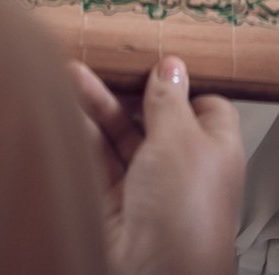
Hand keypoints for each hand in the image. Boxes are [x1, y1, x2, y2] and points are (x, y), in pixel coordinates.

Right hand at [73, 58, 242, 274]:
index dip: (178, 84)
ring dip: (96, 106)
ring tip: (70, 74)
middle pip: (152, 118)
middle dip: (125, 90)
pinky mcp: (113, 204)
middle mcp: (181, 168)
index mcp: (213, 150)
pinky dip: (80, 135)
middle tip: (101, 61)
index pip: (201, 106)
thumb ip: (170, 101)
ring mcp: (145, 186)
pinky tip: (64, 112)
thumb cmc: (185, 217)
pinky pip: (96, 161)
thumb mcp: (181, 139)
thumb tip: (170, 68)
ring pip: (118, 136)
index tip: (152, 60)